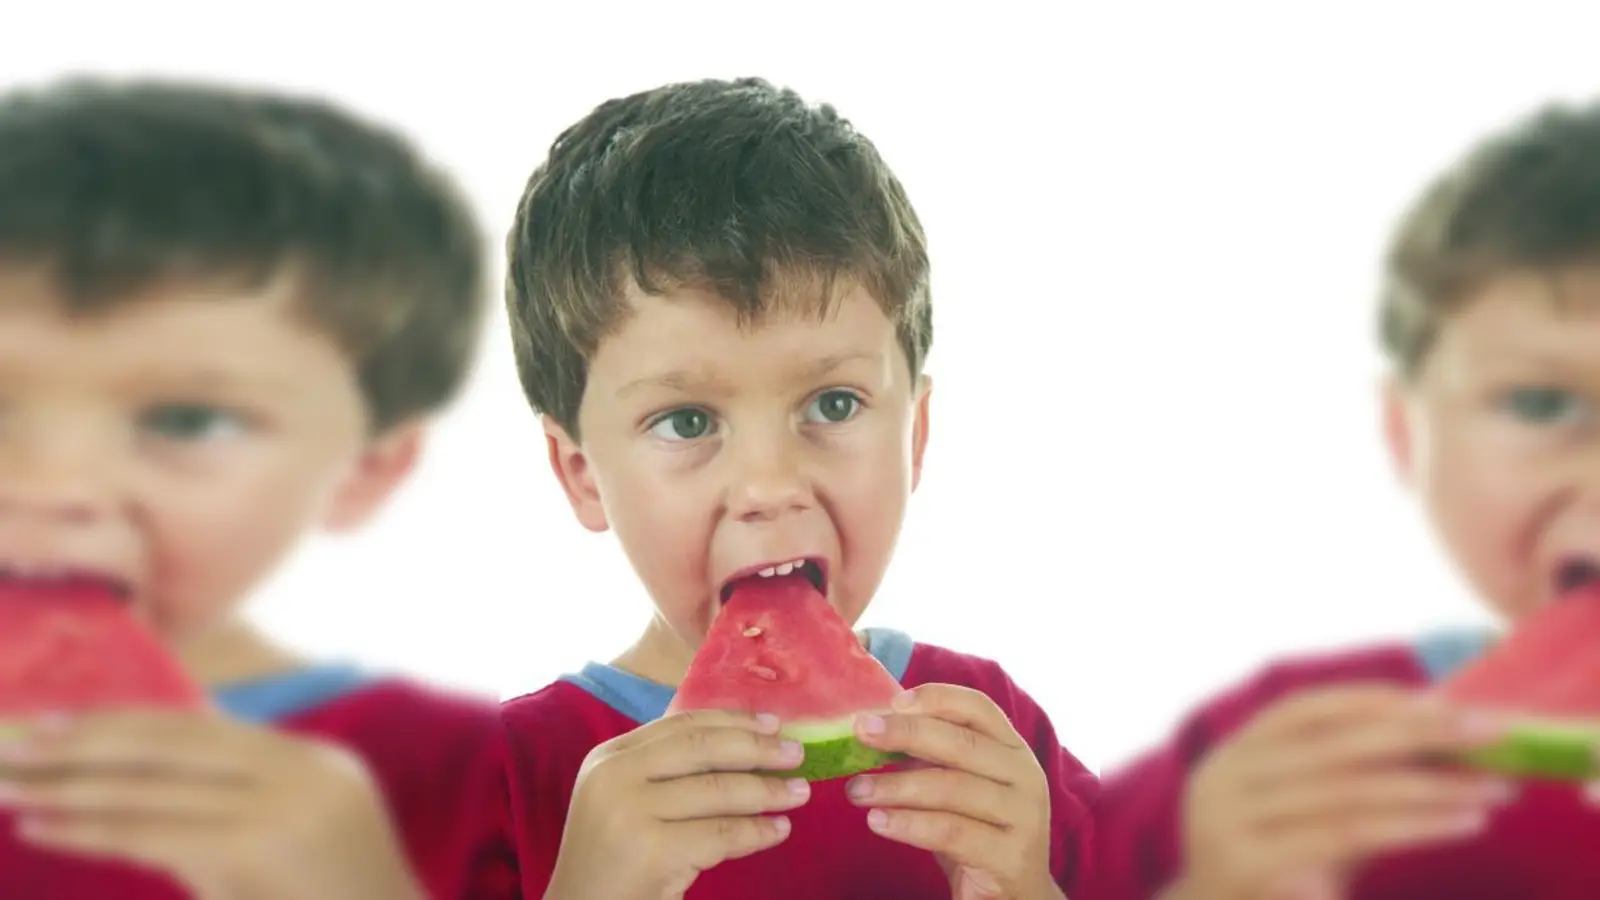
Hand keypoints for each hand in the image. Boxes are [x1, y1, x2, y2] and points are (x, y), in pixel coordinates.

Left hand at [0, 710, 420, 899]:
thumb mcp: (289, 842)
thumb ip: (232, 803)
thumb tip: (141, 769)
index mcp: (309, 760)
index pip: (197, 727)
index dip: (119, 722)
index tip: (52, 723)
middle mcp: (299, 770)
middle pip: (170, 743)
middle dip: (82, 742)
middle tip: (11, 741)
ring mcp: (282, 806)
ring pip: (152, 786)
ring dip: (68, 785)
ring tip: (9, 784)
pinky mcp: (256, 848)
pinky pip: (152, 831)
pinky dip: (90, 826)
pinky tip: (43, 823)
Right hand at [545, 709, 809, 899]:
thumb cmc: (612, 860)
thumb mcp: (627, 801)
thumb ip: (667, 772)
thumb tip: (745, 745)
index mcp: (610, 757)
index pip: (682, 725)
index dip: (733, 721)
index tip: (773, 723)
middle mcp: (615, 776)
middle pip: (703, 748)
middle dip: (757, 748)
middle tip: (797, 754)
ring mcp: (629, 813)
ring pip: (718, 791)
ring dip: (767, 791)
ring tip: (799, 794)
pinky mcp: (649, 852)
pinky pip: (721, 834)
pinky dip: (756, 831)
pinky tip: (778, 830)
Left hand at [844, 684, 1059, 899]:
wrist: (1015, 899)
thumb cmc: (977, 834)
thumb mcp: (957, 788)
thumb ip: (930, 758)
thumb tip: (876, 726)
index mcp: (1013, 751)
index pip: (979, 708)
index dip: (936, 698)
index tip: (892, 702)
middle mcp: (1025, 777)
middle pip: (962, 743)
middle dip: (906, 733)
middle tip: (861, 732)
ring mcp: (1023, 818)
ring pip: (952, 788)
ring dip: (896, 785)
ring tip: (855, 790)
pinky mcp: (1009, 857)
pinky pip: (951, 832)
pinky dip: (909, 824)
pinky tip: (877, 822)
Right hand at [1177, 684, 1514, 899]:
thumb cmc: (1279, 880)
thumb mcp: (1309, 822)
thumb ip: (1354, 782)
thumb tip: (1444, 739)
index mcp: (1232, 758)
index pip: (1301, 710)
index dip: (1372, 700)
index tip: (1444, 701)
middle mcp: (1222, 781)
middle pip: (1333, 747)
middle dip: (1419, 733)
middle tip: (1492, 729)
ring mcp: (1230, 824)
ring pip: (1349, 792)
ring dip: (1433, 786)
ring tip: (1496, 787)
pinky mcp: (1251, 866)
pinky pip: (1349, 834)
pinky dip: (1415, 824)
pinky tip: (1464, 822)